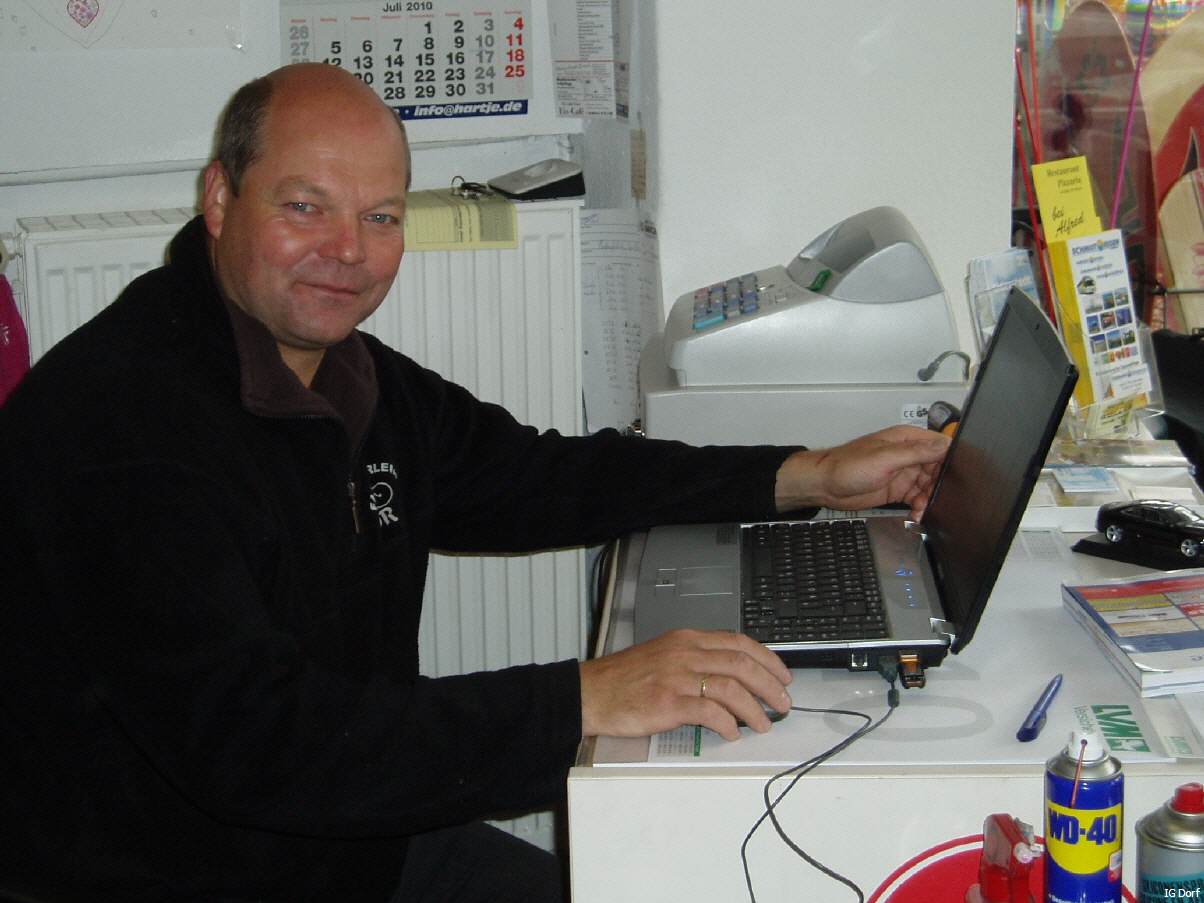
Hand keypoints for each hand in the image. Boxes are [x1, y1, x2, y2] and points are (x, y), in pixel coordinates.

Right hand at [579, 629, 792, 740]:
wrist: (590, 692)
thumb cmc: (624, 679)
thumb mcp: (663, 655)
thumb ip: (695, 660)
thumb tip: (731, 678)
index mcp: (686, 639)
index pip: (738, 642)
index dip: (767, 659)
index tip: (782, 675)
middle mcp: (685, 653)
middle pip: (741, 664)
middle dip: (769, 685)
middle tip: (783, 703)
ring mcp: (677, 677)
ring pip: (731, 688)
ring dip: (755, 709)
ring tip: (764, 724)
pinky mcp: (668, 703)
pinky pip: (710, 713)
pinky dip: (728, 724)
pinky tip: (732, 733)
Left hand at [774, 425, 949, 520]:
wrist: (825, 486)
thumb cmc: (847, 466)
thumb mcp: (885, 457)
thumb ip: (915, 452)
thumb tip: (944, 445)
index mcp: (906, 440)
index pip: (940, 446)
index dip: (952, 460)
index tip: (958, 476)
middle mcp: (908, 455)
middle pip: (939, 469)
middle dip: (942, 485)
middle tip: (940, 498)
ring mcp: (904, 473)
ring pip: (930, 486)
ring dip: (931, 499)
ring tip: (925, 509)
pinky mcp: (898, 490)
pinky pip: (918, 499)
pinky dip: (921, 507)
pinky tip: (918, 515)